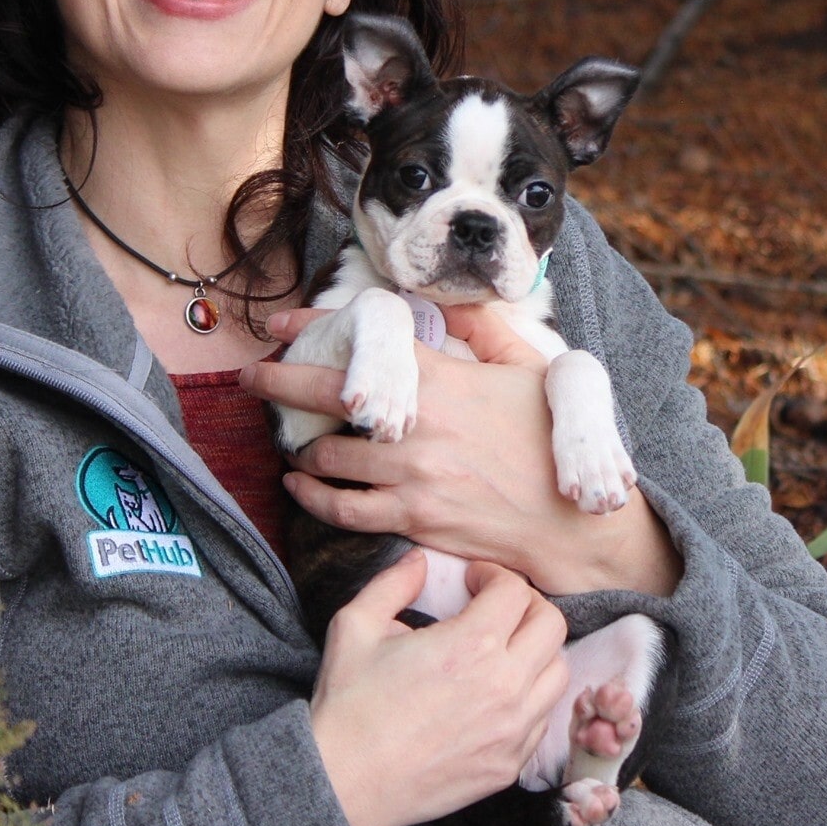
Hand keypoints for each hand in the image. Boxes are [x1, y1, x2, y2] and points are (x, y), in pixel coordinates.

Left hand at [245, 307, 680, 596]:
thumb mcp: (534, 372)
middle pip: (325, 398)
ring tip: (289, 439)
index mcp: (443, 381)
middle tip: (254, 376)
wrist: (573, 522)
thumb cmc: (555, 442)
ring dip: (300, 448)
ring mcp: (410, 476)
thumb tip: (454, 304)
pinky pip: (342, 509)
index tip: (283, 326)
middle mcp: (417, 425)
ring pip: (326, 460)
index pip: (364, 344)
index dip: (314, 331)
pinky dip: (312, 497)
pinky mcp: (411, 520)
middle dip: (278, 383)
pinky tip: (300, 487)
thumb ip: (489, 332)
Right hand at [310, 550, 570, 825]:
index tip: (474, 581)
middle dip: (525, 606)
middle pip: (552, 626)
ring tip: (502, 651)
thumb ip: (393, 583)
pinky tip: (495, 695)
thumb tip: (419, 561)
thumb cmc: (348, 705)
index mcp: (470, 645)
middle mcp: (504, 686)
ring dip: (535, 652)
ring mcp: (512, 730)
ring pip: (557, 672)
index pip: (515, 592)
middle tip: (496, 608)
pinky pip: (542, 719)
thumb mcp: (355, 626)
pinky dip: (529, 698)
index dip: (494, 575)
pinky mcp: (509, 765)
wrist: (344, 784)